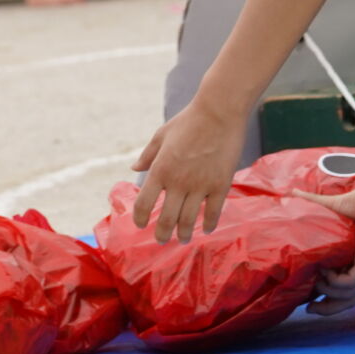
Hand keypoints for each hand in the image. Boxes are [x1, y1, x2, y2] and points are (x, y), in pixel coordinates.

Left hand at [130, 97, 250, 242]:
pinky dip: (209, 223)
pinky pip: (214, 211)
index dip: (141, 218)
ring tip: (182, 239)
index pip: (144, 203)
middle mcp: (178, 182)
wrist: (218, 113)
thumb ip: (147, 155)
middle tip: (161, 240)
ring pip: (189, 220)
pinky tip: (206, 229)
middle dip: (162, 234)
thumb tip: (134, 168)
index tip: (141, 225)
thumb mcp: (161, 136)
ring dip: (184, 233)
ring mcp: (201, 185)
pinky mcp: (221, 185)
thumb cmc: (187, 122)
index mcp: (160, 170)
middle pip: (167, 218)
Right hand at [303, 160, 354, 314]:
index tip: (308, 301)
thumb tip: (291, 193)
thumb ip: (310, 202)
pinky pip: (349, 284)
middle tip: (309, 309)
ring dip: (328, 292)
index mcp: (351, 260)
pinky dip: (334, 282)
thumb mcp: (328, 207)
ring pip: (349, 296)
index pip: (342, 289)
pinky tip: (325, 270)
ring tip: (317, 279)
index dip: (326, 299)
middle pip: (347, 300)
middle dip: (327, 309)